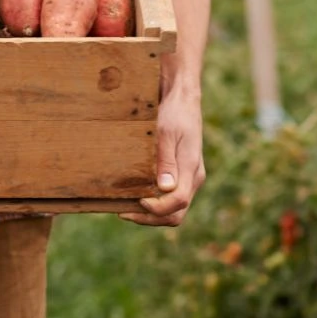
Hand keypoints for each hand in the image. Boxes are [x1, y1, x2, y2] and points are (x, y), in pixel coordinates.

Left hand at [120, 88, 205, 226]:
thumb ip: (166, 161)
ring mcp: (188, 177)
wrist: (182, 99)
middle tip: (123, 212)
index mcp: (191, 169)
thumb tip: (165, 189)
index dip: (156, 209)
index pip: (178, 202)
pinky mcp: (181, 174)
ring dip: (150, 214)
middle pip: (176, 213)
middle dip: (150, 218)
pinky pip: (170, 198)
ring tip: (125, 207)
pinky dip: (153, 203)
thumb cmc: (174, 113)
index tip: (136, 202)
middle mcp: (192, 178)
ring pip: (173, 209)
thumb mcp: (166, 133)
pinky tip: (134, 196)